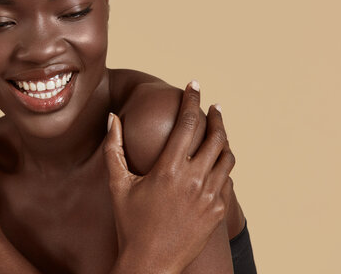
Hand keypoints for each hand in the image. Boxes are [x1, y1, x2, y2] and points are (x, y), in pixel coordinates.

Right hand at [104, 82, 234, 273]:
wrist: (151, 264)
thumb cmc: (130, 223)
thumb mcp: (118, 184)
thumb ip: (115, 148)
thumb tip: (113, 118)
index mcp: (169, 169)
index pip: (187, 122)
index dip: (191, 99)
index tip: (193, 84)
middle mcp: (195, 180)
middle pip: (216, 136)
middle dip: (217, 116)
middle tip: (213, 106)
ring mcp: (210, 197)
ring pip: (227, 158)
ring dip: (224, 141)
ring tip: (218, 132)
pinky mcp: (218, 211)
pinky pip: (227, 182)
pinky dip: (223, 168)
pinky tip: (215, 165)